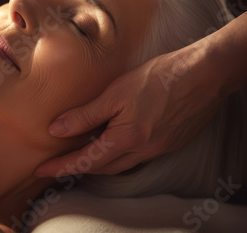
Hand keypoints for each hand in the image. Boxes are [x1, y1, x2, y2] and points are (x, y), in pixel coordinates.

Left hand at [35, 46, 222, 176]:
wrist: (205, 74)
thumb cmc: (160, 77)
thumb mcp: (116, 93)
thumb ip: (85, 115)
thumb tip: (57, 130)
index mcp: (126, 139)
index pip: (85, 160)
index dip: (61, 167)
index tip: (41, 170)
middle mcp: (141, 151)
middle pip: (101, 168)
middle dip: (76, 169)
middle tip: (56, 165)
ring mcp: (157, 149)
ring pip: (118, 164)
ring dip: (96, 164)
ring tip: (79, 156)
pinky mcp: (168, 143)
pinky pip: (134, 157)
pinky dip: (116, 155)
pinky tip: (111, 143)